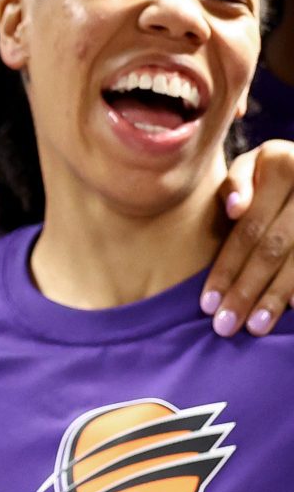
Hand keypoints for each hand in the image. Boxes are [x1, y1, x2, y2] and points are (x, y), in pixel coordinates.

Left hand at [201, 139, 293, 336]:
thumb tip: (235, 209)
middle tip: (224, 326)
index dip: (226, 269)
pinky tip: (293, 312)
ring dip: (276, 299)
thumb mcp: (254, 164)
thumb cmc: (276, 171)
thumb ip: (237, 182)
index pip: (247, 229)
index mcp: (281, 163)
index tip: (207, 304)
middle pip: (271, 250)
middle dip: (246, 291)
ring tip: (254, 328)